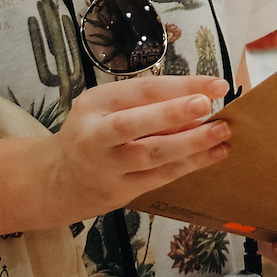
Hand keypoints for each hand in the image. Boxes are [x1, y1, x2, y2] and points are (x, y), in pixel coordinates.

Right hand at [44, 75, 229, 222]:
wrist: (55, 181)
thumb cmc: (91, 134)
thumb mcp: (106, 109)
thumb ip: (145, 106)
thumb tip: (198, 103)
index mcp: (95, 103)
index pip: (142, 90)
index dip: (181, 85)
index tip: (216, 84)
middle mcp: (96, 134)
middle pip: (136, 123)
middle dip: (174, 113)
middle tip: (208, 105)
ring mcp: (107, 166)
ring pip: (152, 154)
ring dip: (190, 143)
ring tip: (221, 132)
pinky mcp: (119, 192)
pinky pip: (160, 176)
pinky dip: (189, 165)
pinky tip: (213, 154)